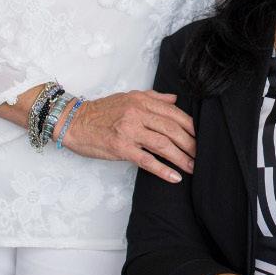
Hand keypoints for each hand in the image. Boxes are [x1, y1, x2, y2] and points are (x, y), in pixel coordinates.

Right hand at [59, 90, 194, 182]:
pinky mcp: (121, 148)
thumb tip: (175, 99)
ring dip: (182, 158)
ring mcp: (129, 131)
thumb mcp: (128, 97)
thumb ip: (153, 97)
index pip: (173, 113)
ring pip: (163, 145)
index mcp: (142, 101)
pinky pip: (147, 160)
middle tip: (201, 155)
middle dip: (190, 144)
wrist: (73, 121)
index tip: (201, 136)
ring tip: (193, 167)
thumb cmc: (101, 111)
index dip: (191, 126)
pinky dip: (163, 170)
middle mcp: (137, 114)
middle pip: (172, 130)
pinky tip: (174, 177)